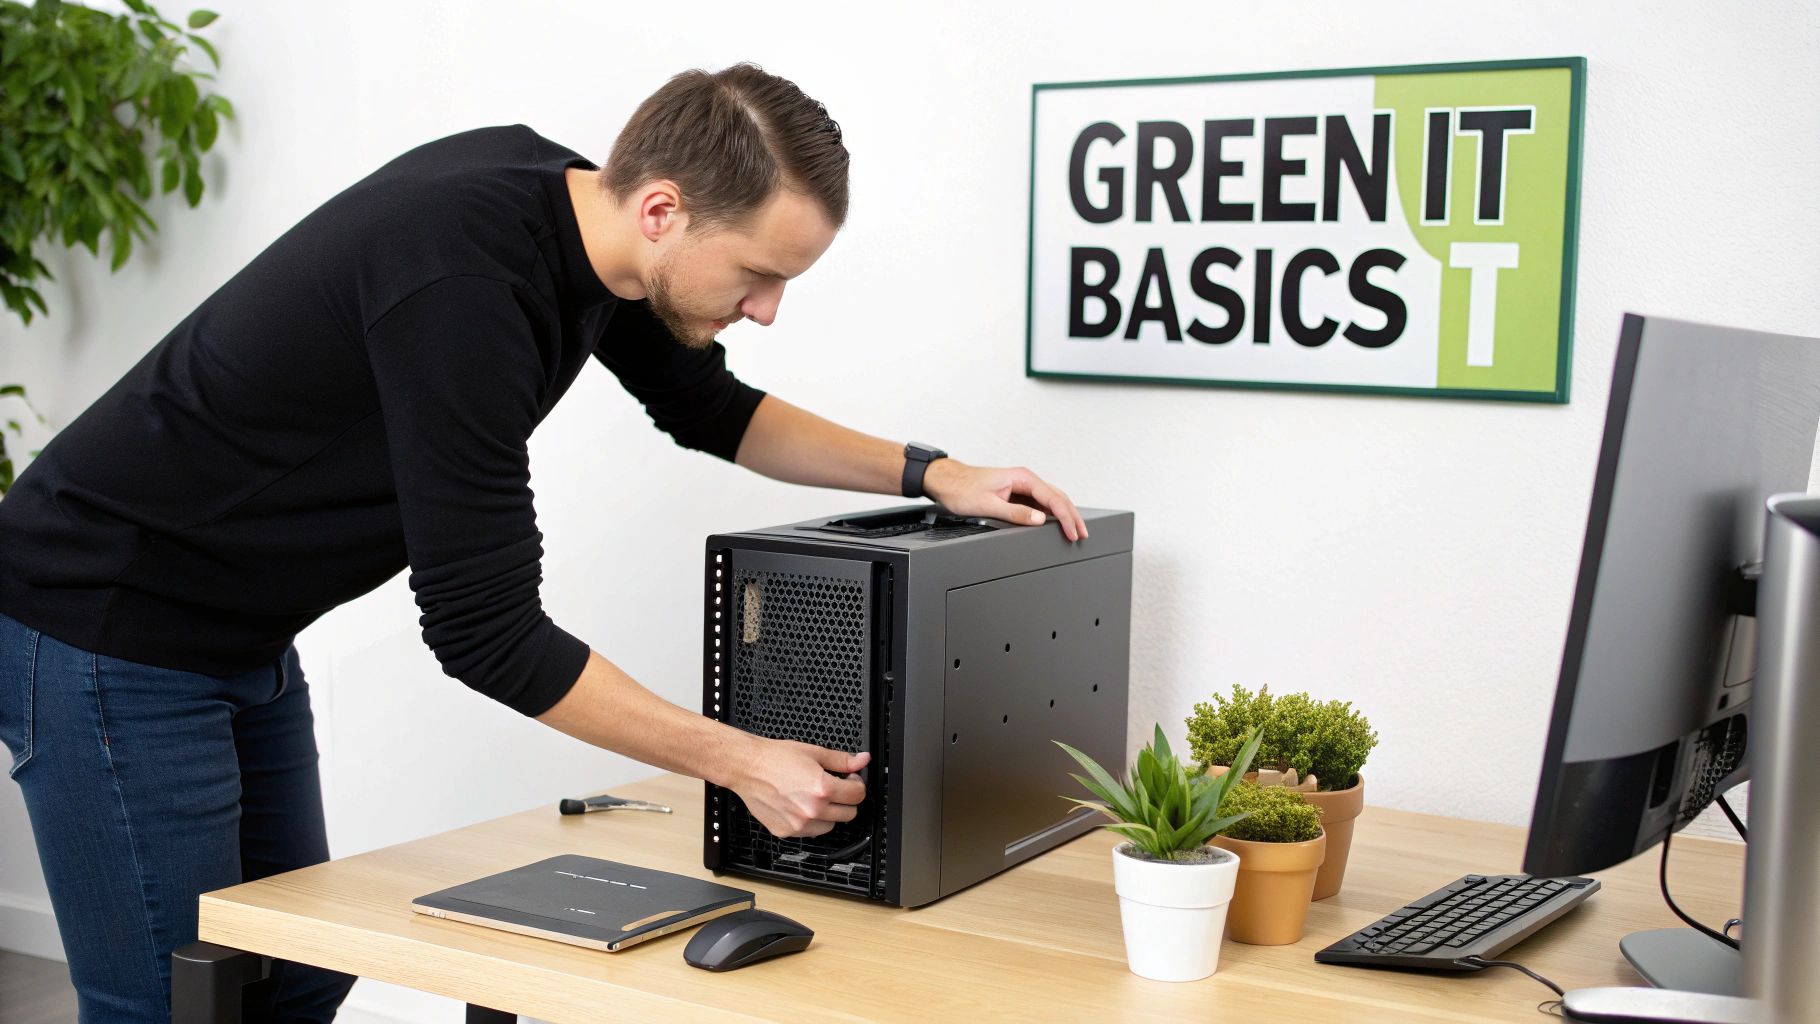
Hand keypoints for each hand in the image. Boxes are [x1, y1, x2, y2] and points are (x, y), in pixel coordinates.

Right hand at [731, 739, 869, 837]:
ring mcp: (799, 824)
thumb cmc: (774, 758)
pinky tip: (802, 805)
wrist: (746, 768)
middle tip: (836, 787)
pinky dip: (811, 822)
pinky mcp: (786, 832)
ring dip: (830, 813)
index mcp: (822, 789)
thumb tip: (862, 761)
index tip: (850, 779)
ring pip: (831, 826)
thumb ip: (842, 760)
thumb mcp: (814, 752)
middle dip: (846, 799)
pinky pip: (810, 832)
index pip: (858, 795)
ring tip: (815, 797)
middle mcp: (812, 810)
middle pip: (849, 813)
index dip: (857, 784)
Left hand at [924, 460, 1088, 541]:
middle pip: (1058, 497)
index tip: (1073, 532)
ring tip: (1076, 530)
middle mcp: (1025, 479)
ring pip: (1051, 499)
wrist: (948, 481)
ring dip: (1065, 514)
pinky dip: (1052, 513)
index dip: (1066, 517)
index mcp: (1022, 477)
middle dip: (1072, 516)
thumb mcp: (989, 504)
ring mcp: (1022, 485)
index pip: (1053, 498)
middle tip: (1082, 534)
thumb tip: (1039, 519)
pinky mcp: (1017, 492)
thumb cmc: (963, 489)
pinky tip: (1057, 523)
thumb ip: (1015, 512)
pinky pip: (1040, 502)